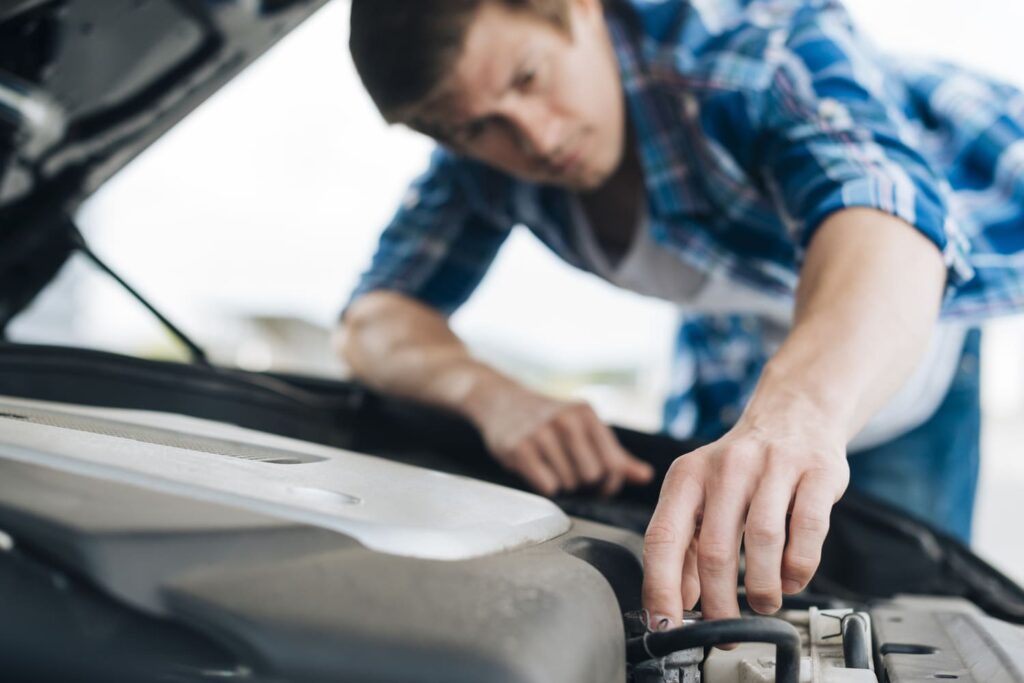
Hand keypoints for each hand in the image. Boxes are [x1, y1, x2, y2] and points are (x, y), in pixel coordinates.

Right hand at [470, 384, 653, 496]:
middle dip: (583, 483)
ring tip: (550, 467)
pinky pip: (547, 485)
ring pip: (569, 483)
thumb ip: (614, 454)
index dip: (610, 483)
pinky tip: (536, 470)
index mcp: (586, 414)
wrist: (500, 400)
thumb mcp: (583, 428)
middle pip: (592, 476)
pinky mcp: (519, 447)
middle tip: (570, 474)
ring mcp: (541, 432)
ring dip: (562, 484)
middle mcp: (566, 420)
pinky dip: (544, 485)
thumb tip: (646, 475)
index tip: (599, 485)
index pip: (614, 465)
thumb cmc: (548, 420)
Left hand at [641, 403, 849, 625]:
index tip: (666, 625)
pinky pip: (807, 530)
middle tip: (725, 631)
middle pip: (713, 549)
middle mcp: (725, 467)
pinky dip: (799, 566)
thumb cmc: (743, 466)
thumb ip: (686, 544)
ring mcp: (772, 466)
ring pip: (761, 541)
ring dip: (762, 588)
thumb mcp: (701, 494)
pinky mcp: (817, 472)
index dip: (661, 588)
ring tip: (763, 604)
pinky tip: (792, 579)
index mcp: (687, 476)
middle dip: (719, 604)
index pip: (662, 537)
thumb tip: (679, 599)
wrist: (794, 414)